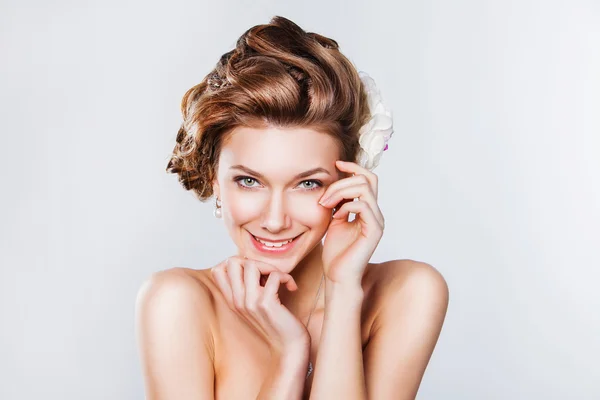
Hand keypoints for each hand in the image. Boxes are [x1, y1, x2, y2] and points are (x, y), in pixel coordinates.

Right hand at [210, 256, 310, 354]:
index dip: (237, 263)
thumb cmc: (277, 321)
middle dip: (254, 260)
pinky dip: (286, 277)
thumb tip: (251, 261)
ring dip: (270, 267)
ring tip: (280, 279)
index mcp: (232, 300)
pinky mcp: (266, 304)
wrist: (289, 346)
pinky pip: (274, 276)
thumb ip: (249, 285)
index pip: (217, 270)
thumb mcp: (256, 302)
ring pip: (251, 264)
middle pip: (232, 262)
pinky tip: (291, 287)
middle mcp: (237, 300)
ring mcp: (249, 302)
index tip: (256, 272)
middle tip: (269, 274)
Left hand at [319, 160, 384, 284]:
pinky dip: (346, 206)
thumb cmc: (336, 252)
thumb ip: (338, 202)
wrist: (338, 276)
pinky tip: (336, 216)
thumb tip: (334, 183)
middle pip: (367, 179)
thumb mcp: (334, 219)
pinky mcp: (374, 231)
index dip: (353, 167)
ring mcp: (377, 221)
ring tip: (326, 205)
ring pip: (365, 189)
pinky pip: (363, 206)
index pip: (368, 178)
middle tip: (323, 197)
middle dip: (341, 182)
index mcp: (367, 209)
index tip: (335, 164)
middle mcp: (375, 213)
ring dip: (340, 192)